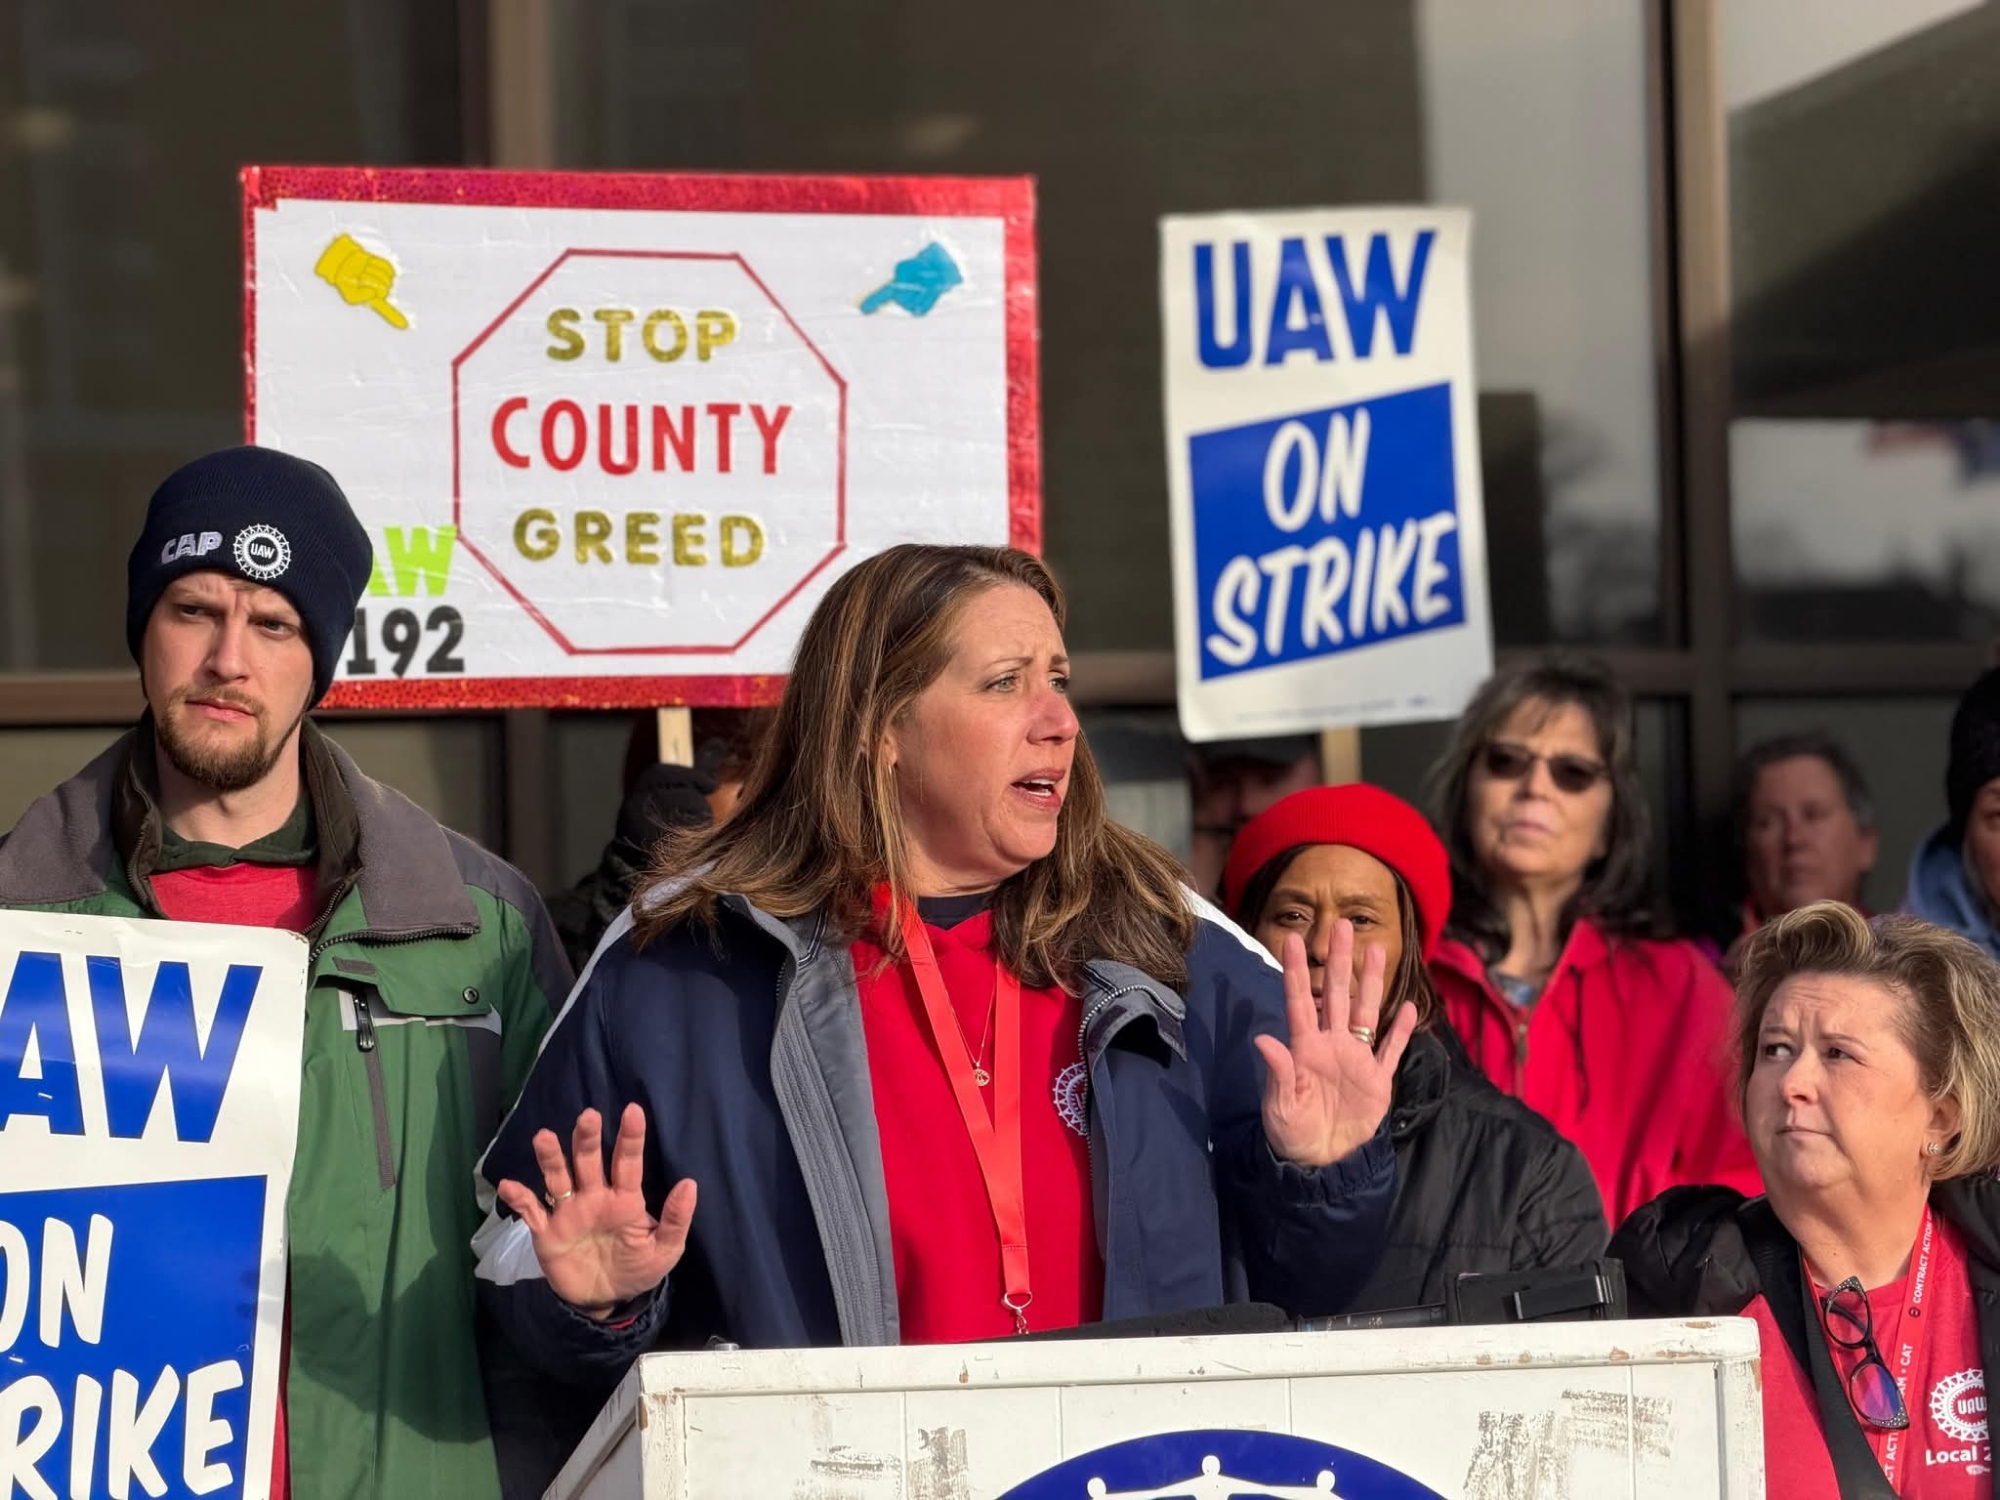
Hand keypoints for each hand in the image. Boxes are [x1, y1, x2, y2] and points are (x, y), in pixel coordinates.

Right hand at [494, 1103, 696, 1317]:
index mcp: (625, 1199)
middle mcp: (594, 1197)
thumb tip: (690, 1183)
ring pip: (558, 1178)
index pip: (628, 1163)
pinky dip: (520, 1199)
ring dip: (551, 1158)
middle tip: (589, 1116)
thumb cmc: (637, 1269)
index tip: (634, 1111)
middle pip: (589, 1162)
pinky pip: (532, 1212)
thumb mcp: (664, 1250)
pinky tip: (510, 1185)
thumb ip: (676, 1219)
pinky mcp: (547, 1233)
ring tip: (543, 1137)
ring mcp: (568, 1212)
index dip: (631, 1138)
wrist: (604, 1301)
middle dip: (588, 1139)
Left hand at [1254, 920, 1416, 1167]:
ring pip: (1367, 1012)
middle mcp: (1331, 1045)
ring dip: (1372, 982)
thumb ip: (1279, 1073)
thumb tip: (1264, 1039)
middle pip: (1338, 995)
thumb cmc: (1292, 1134)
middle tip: (1342, 924)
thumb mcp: (1281, 1107)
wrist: (1322, 1164)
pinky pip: (1390, 1050)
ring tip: (1377, 950)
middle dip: (1340, 961)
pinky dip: (1400, 1030)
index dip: (1297, 971)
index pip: (1300, 1002)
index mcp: (1305, 1049)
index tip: (1292, 938)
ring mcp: (1356, 1060)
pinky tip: (1409, 1006)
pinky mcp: (1378, 1080)